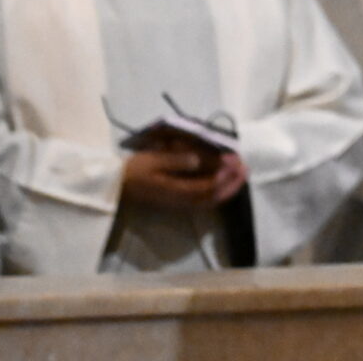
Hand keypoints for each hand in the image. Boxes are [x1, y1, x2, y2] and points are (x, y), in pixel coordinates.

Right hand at [121, 139, 247, 213]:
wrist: (117, 187)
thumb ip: (177, 160)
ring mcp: (181, 203)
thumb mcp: (155, 160)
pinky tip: (225, 184)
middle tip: (245, 167)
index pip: (208, 184)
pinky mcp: (179, 202)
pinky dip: (218, 193)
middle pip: (214, 196)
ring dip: (228, 188)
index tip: (234, 158)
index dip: (224, 172)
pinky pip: (204, 201)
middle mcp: (182, 201)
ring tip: (241, 174)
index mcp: (177, 190)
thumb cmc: (135, 170)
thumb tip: (199, 159)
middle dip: (233, 182)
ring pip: (211, 200)